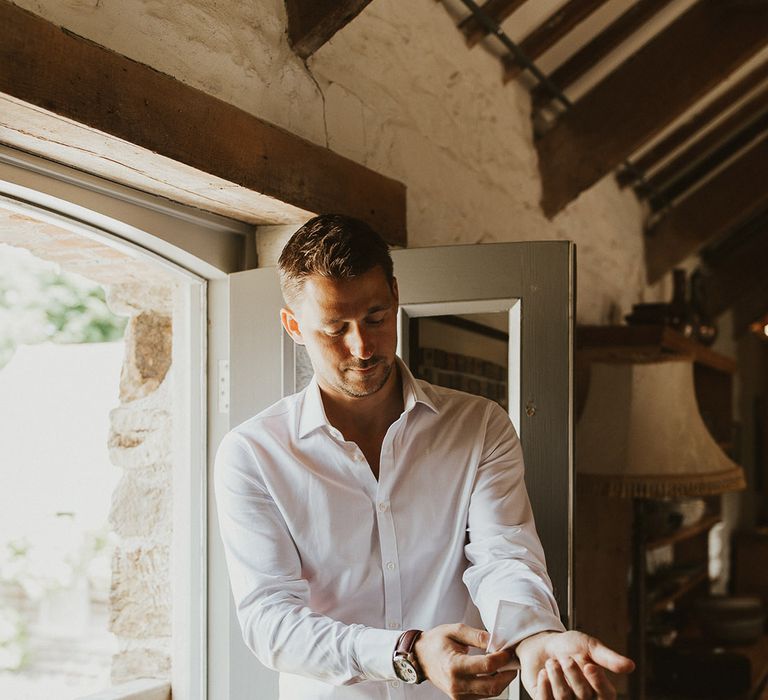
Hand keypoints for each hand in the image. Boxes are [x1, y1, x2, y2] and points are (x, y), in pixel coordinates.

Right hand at [414, 623, 517, 698]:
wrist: (420, 657)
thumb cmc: (435, 642)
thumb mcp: (455, 630)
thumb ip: (477, 636)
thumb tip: (497, 640)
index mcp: (454, 665)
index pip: (487, 666)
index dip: (503, 658)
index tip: (509, 650)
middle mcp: (456, 684)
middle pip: (493, 686)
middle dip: (508, 674)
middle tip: (513, 661)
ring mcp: (458, 694)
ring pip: (491, 693)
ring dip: (503, 680)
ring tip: (505, 665)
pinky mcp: (461, 698)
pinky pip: (483, 695)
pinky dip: (492, 685)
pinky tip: (494, 672)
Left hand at [515, 630, 634, 698]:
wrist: (543, 645)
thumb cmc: (570, 647)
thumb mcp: (589, 647)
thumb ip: (608, 658)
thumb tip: (630, 666)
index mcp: (601, 690)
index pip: (606, 695)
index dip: (598, 682)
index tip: (589, 665)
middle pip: (583, 695)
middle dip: (573, 672)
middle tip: (566, 659)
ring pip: (564, 698)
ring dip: (556, 675)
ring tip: (552, 662)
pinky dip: (544, 684)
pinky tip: (544, 672)